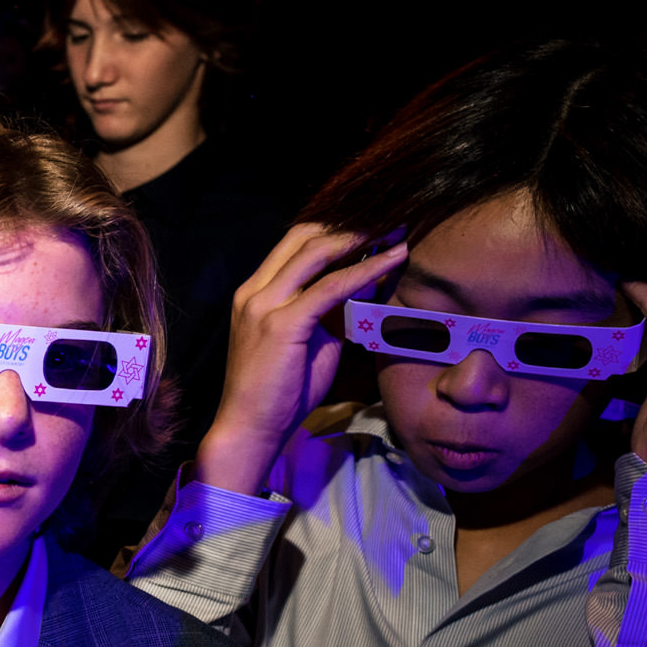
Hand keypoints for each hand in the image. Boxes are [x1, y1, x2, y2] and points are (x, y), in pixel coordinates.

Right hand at [198, 224, 407, 496]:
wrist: (249, 429)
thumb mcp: (306, 342)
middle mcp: (254, 291)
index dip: (334, 227)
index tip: (372, 223)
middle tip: (390, 217)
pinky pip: (331, 286)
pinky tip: (393, 259)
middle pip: (303, 236)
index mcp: (254, 293)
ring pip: (317, 252)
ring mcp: (263, 305)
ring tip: (396, 229)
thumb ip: (327, 313)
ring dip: (361, 237)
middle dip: (349, 223)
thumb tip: (362, 291)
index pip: (294, 243)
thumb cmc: (278, 393)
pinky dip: (366, 270)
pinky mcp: (281, 324)